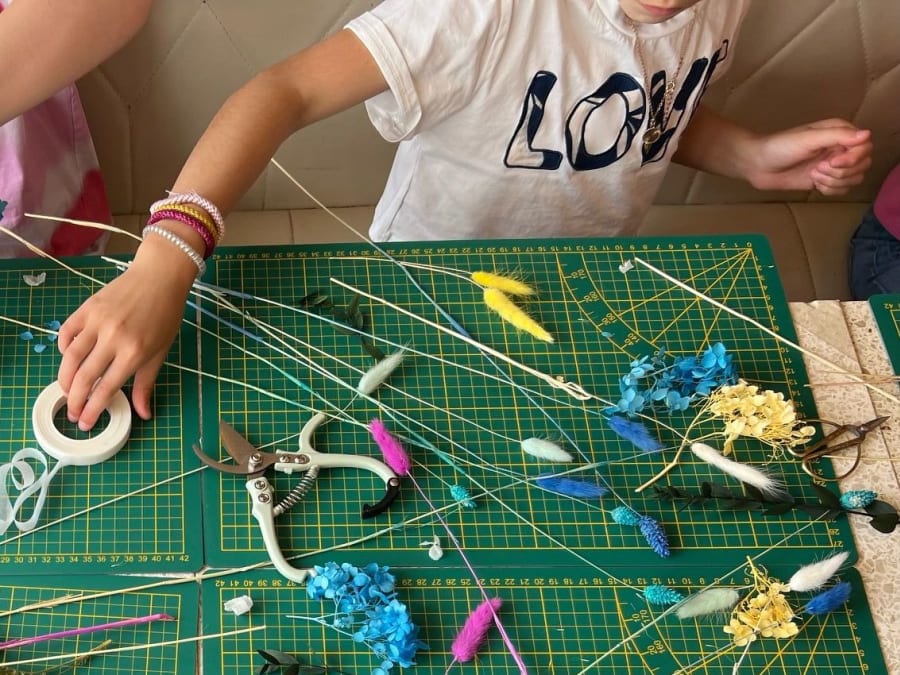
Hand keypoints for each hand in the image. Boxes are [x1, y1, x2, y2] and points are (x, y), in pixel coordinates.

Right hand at [57, 238, 195, 429]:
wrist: (159, 277)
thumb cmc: (165, 316)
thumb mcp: (160, 352)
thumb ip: (146, 383)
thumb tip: (143, 413)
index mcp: (134, 352)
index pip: (106, 388)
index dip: (92, 408)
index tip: (84, 422)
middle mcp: (113, 338)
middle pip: (83, 376)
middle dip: (74, 400)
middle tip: (72, 412)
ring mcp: (97, 322)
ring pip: (70, 357)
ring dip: (64, 379)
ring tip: (66, 391)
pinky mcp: (87, 308)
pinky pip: (66, 333)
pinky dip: (64, 349)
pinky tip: (69, 359)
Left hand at [748, 119, 871, 195]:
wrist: (758, 165)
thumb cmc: (780, 147)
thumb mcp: (809, 138)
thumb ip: (837, 135)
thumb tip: (866, 134)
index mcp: (839, 132)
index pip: (865, 146)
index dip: (854, 158)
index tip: (832, 162)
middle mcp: (840, 148)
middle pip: (862, 164)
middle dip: (842, 171)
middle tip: (818, 169)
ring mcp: (833, 165)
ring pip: (853, 178)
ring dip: (834, 181)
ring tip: (813, 175)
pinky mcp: (824, 180)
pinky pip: (841, 189)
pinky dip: (829, 189)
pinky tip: (813, 184)